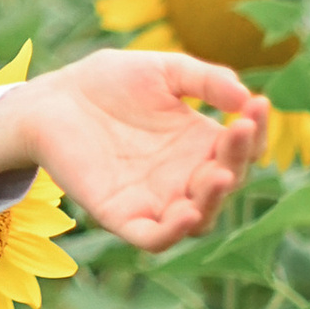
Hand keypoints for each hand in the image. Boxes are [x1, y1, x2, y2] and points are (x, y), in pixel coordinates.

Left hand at [0, 50, 268, 249]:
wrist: (52, 97)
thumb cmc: (108, 82)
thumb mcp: (163, 71)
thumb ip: (205, 79)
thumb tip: (246, 97)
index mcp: (200, 143)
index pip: (243, 149)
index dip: (255, 131)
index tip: (256, 105)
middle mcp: (185, 176)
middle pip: (226, 182)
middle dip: (238, 159)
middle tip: (239, 132)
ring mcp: (155, 198)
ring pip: (200, 217)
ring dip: (214, 200)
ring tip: (219, 173)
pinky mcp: (121, 214)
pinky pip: (154, 237)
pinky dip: (173, 232)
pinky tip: (186, 212)